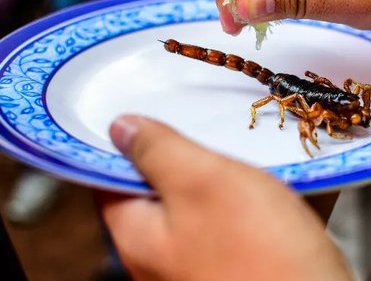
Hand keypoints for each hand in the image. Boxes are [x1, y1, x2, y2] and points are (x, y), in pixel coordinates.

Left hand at [99, 115, 351, 280]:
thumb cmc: (259, 246)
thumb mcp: (202, 180)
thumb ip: (157, 151)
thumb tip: (119, 128)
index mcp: (136, 236)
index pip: (107, 178)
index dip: (121, 142)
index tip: (141, 112)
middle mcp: (155, 256)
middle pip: (147, 190)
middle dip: (166, 154)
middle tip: (189, 123)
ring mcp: (191, 263)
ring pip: (184, 203)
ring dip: (200, 172)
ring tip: (219, 145)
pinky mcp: (225, 263)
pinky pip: (213, 219)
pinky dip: (222, 195)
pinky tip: (243, 180)